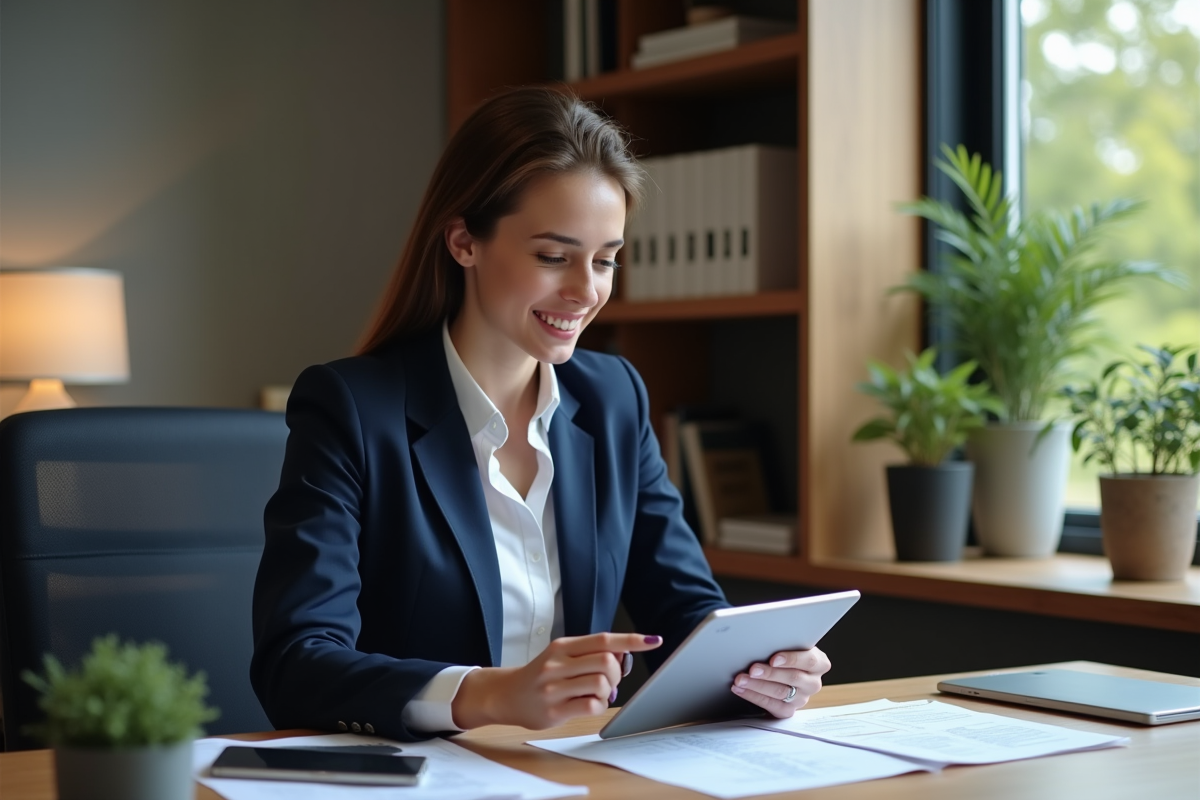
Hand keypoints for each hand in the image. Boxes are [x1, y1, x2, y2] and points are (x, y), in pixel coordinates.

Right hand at [451, 632, 660, 729]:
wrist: (505, 695)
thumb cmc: (541, 675)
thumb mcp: (562, 656)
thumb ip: (589, 653)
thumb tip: (624, 650)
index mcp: (562, 646)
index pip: (603, 639)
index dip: (631, 640)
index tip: (653, 641)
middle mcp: (557, 663)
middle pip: (607, 661)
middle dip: (617, 672)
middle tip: (609, 680)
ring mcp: (554, 687)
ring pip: (601, 684)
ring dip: (607, 691)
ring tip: (596, 694)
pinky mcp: (553, 710)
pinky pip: (591, 706)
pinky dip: (598, 706)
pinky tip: (588, 704)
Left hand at [731, 647, 830, 718]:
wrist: (784, 670)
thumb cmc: (786, 653)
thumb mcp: (791, 645)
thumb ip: (784, 643)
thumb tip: (764, 639)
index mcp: (819, 663)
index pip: (809, 661)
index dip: (791, 659)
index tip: (774, 659)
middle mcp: (813, 682)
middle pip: (793, 678)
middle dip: (770, 673)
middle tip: (752, 669)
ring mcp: (802, 698)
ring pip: (780, 692)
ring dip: (757, 685)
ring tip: (741, 679)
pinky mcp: (788, 710)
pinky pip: (771, 705)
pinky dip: (753, 696)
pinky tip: (741, 689)